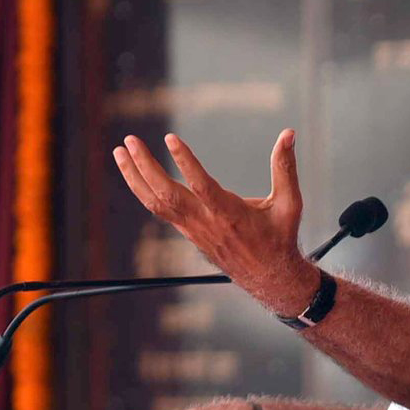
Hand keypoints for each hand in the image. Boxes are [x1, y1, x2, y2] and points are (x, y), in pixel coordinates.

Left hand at [113, 129, 317, 314]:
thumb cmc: (280, 236)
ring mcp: (193, 229)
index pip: (202, 186)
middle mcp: (206, 223)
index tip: (170, 138)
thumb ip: (285, 167)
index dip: (186, 162)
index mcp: (231, 215)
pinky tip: (133, 172)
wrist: (268, 276)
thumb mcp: (289, 202)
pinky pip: (158, 209)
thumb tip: (289, 132)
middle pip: (166, 195)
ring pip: (156, 203)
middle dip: (145, 167)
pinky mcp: (187, 230)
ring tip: (120, 151)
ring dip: (134, 177)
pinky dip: (142, 189)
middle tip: (130, 140)